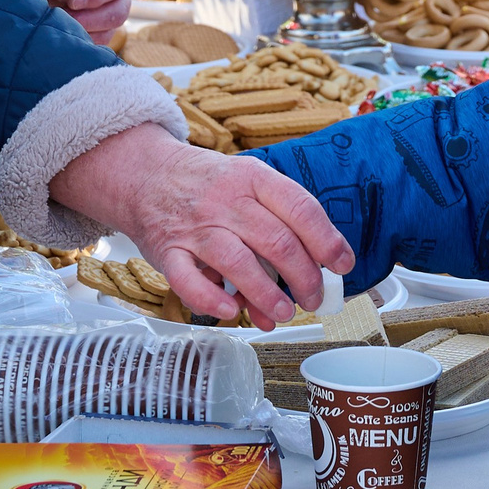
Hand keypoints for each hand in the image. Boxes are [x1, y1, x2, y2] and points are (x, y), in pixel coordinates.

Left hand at [19, 0, 130, 38]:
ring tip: (57, 22)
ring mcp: (109, 12)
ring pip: (108, 31)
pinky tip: (60, 32)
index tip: (72, 2)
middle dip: (89, 19)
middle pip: (118, 11)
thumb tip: (77, 1)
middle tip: (61, 17)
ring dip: (82, 32)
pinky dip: (78, 42)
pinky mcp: (97, 30)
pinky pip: (94, 42)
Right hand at [52, 124, 353, 327]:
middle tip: (313, 300)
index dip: (327, 240)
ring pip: (237, 261)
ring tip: (282, 313)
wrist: (145, 175)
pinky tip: (231, 311)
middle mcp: (225, 199)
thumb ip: (275, 229)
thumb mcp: (246, 186)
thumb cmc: (208, 187)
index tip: (343, 265)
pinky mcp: (168, 251)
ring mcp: (195, 226)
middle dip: (303, 277)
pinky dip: (210, 300)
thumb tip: (304, 283)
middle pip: (276, 240)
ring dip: (266, 294)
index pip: (299, 208)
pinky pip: (188, 280)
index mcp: (252, 178)